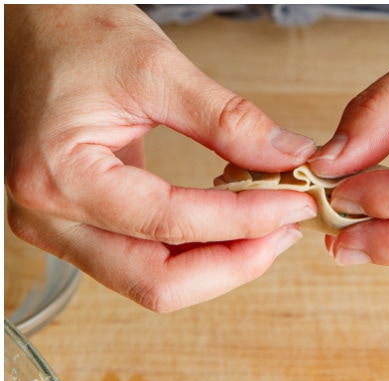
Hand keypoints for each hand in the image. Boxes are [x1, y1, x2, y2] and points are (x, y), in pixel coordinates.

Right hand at [5, 5, 318, 311]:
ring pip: (152, 281)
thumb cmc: (73, 33)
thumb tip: (291, 157)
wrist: (26, 25)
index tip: (295, 204)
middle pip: (157, 282)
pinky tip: (236, 221)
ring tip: (271, 225)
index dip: (244, 220)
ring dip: (219, 262)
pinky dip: (197, 249)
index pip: (169, 222)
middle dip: (235, 262)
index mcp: (58, 175)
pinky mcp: (79, 223)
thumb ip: (228, 121)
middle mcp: (48, 216)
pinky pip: (144, 259)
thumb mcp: (157, 67)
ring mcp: (60, 226)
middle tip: (288, 227)